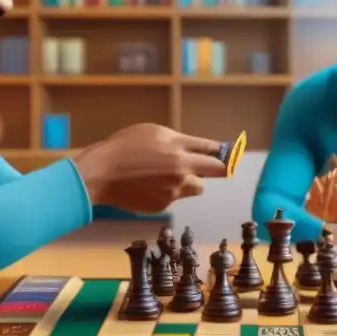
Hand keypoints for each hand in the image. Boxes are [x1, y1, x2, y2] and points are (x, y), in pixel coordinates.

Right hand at [72, 123, 227, 212]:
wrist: (102, 172)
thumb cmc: (124, 146)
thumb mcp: (152, 132)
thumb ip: (177, 140)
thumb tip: (196, 149)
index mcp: (179, 145)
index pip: (212, 148)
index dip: (225, 150)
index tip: (234, 153)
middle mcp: (182, 167)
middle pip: (218, 170)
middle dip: (221, 168)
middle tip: (222, 168)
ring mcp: (175, 188)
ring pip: (198, 187)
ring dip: (192, 182)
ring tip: (171, 177)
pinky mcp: (165, 203)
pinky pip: (177, 197)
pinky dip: (171, 192)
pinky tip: (152, 186)